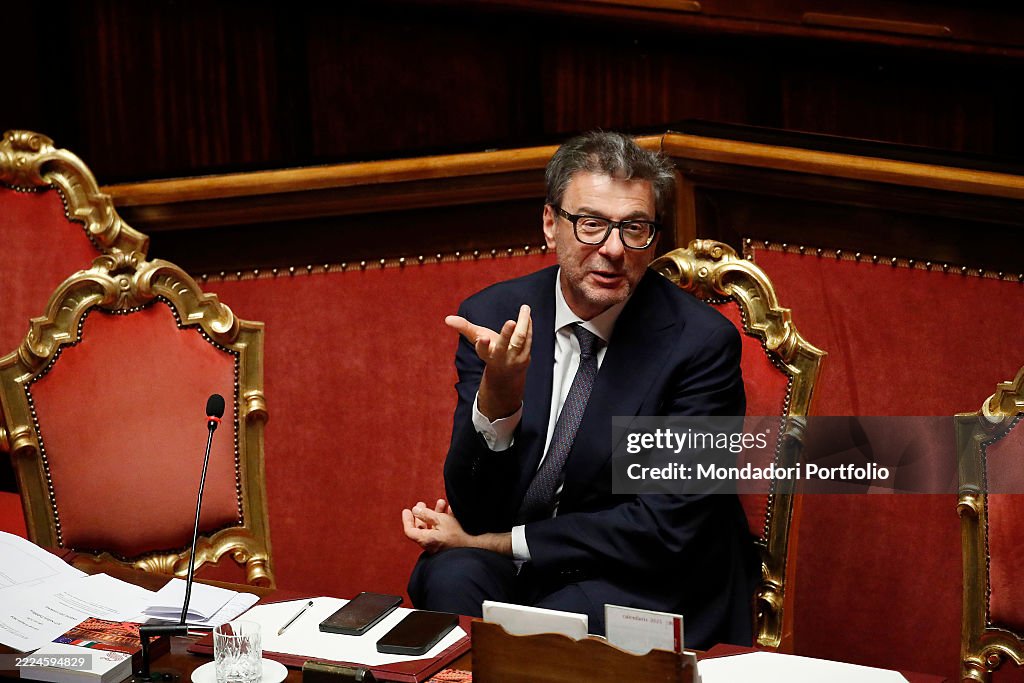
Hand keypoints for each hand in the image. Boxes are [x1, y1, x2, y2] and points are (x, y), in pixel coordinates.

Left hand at [401, 499, 512, 556]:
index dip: (407, 519)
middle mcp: (430, 543)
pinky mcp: (447, 543)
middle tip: (422, 503)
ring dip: (435, 514)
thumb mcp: (440, 520)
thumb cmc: (457, 534)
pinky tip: (450, 510)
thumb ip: (426, 514)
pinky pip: (441, 530)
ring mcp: (438, 544)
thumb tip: (414, 510)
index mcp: (425, 539)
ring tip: (441, 502)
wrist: (474, 547)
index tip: (407, 510)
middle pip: (421, 528)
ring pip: (433, 527)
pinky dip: (443, 520)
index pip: (409, 531)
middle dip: (422, 514)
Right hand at [445, 304, 532, 419]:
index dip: (483, 345)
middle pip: (504, 346)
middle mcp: (500, 358)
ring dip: (523, 323)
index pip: (483, 351)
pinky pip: (528, 338)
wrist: (506, 374)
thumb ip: (464, 328)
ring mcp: (514, 358)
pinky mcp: (526, 356)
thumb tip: (447, 319)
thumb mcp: (476, 339)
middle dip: (506, 334)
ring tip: (525, 308)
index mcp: (486, 355)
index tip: (483, 338)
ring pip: (520, 339)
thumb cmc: (490, 351)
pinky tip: (527, 314)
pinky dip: (528, 325)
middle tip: (510, 321)